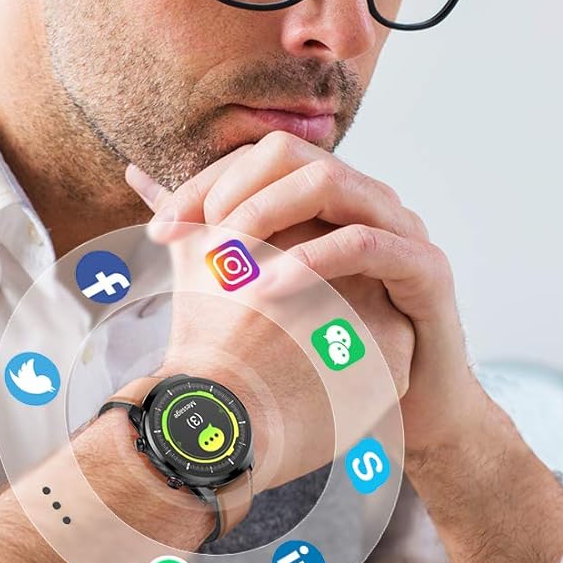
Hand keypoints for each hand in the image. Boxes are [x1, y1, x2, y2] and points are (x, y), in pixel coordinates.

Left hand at [129, 129, 486, 460]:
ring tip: (225, 258)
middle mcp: (362, 198)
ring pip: (328, 182)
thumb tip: (138, 179)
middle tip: (190, 239)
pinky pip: (365, 242)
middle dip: (228, 190)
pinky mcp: (424, 268)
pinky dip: (312, 259)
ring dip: (265, 213)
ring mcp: (399, 226)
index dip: (200, 185)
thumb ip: (204, 232)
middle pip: (287, 154)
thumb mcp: (264, 289)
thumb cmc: (333, 349)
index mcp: (325, 198)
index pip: (254, 158)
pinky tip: (268, 290)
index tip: (158, 230)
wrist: (412, 408)